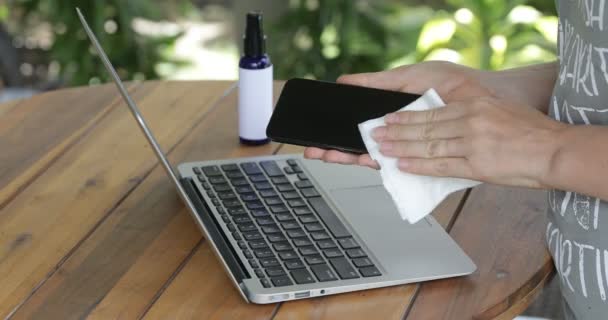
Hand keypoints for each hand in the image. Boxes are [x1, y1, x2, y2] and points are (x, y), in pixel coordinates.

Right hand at [304, 61, 501, 167]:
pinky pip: (400, 165)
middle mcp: (402, 136)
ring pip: (375, 157)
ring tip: (326, 154)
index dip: (339, 130)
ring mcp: (413, 150)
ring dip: (349, 157)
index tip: (316, 133)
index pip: (360, 126)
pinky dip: (378, 163)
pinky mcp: (429, 161)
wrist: (497, 98)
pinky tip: (361, 159)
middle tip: (313, 148)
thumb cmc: (460, 85)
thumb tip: (347, 80)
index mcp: (395, 116)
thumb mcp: (414, 76)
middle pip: (362, 145)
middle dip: (336, 147)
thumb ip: (382, 81)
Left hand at [372, 96, 565, 187]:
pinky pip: (440, 166)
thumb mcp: (498, 110)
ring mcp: (471, 144)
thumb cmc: (530, 131)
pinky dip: (418, 165)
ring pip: (427, 145)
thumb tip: (446, 122)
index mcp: (473, 105)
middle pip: (424, 127)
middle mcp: (469, 122)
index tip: (389, 118)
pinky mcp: (476, 165)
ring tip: (381, 148)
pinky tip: (402, 165)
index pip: (431, 111)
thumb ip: (472, 114)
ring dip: (400, 148)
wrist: (554, 149)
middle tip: (375, 133)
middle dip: (396, 132)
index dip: (406, 116)